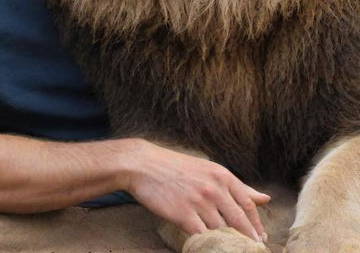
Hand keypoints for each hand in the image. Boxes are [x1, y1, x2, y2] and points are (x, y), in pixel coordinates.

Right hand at [125, 141, 269, 241]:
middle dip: (246, 238)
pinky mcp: (184, 215)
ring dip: (222, 238)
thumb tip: (265, 198)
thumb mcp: (207, 169)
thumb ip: (236, 186)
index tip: (260, 237)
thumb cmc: (175, 167)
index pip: (248, 204)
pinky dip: (204, 241)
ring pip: (220, 230)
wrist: (143, 164)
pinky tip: (201, 241)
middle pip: (239, 221)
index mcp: (221, 175)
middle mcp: (213, 188)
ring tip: (220, 242)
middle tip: (248, 248)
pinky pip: (202, 236)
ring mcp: (199, 202)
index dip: (256, 224)